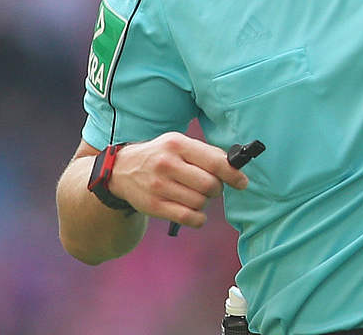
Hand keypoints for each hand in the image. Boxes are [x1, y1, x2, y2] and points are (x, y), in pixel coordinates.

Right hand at [107, 132, 249, 228]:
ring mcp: (159, 186)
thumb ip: (206, 153)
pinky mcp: (154, 206)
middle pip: (210, 185)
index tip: (242, 182)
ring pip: (200, 203)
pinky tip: (195, 212)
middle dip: (217, 189)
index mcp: (177, 144)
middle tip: (211, 187)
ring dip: (205, 202)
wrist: (121, 170)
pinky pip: (188, 218)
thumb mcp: (179, 144)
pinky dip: (198, 218)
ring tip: (195, 195)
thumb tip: (234, 166)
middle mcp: (167, 164)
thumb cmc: (160, 156)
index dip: (233, 174)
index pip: (215, 162)